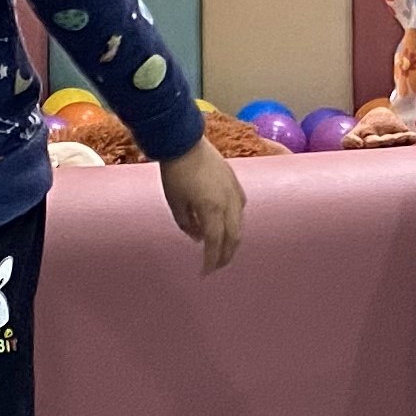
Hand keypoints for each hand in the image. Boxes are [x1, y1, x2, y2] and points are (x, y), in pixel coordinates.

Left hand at [159, 145, 244, 272]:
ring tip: (221, 249)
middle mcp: (228, 203)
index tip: (204, 273)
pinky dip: (235, 221)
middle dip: (225, 255)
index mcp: (212, 210)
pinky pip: (240, 207)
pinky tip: (227, 223)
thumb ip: (187, 224)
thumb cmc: (175, 173)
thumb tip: (198, 237)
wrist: (184, 141)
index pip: (216, 244)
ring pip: (239, 223)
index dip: (211, 261)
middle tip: (215, 266)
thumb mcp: (175, 203)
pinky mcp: (235, 182)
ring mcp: (234, 191)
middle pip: (233, 237)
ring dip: (231, 239)